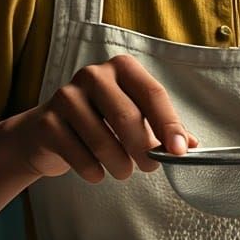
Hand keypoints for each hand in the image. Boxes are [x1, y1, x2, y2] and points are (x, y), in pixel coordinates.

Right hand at [7, 54, 198, 181]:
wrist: (46, 134)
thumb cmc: (100, 122)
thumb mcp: (134, 117)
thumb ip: (163, 128)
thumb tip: (193, 146)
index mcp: (122, 67)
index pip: (153, 94)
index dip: (169, 125)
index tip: (180, 152)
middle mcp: (93, 74)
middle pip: (127, 117)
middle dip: (143, 150)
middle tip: (149, 167)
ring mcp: (66, 95)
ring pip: (103, 140)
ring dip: (120, 166)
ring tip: (123, 170)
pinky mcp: (46, 122)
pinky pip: (79, 156)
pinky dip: (94, 171)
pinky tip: (96, 171)